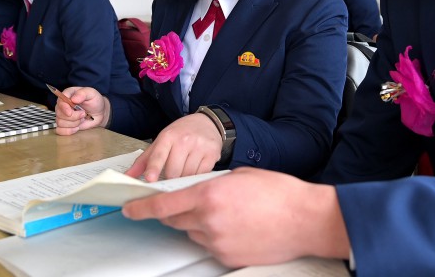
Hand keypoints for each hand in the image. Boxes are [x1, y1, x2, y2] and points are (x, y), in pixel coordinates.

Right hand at [54, 87, 107, 134]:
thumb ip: (83, 93)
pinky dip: (69, 131)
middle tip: (83, 114)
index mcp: (68, 94)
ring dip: (73, 123)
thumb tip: (73, 99)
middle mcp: (63, 105)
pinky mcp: (64, 125)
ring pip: (60, 122)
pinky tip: (77, 128)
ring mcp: (62, 115)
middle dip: (73, 117)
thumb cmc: (95, 101)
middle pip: (59, 113)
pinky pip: (60, 130)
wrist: (99, 113)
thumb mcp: (92, 94)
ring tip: (82, 119)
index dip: (64, 107)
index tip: (70, 112)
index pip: (60, 100)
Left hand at [122, 167, 350, 266]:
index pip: (163, 205)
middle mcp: (208, 220)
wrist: (306, 220)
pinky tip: (237, 227)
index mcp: (209, 194)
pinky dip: (215, 236)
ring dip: (198, 224)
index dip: (141, 208)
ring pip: (193, 234)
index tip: (128, 208)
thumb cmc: (278, 192)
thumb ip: (212, 184)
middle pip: (174, 221)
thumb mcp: (240, 176)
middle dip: (174, 213)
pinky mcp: (228, 258)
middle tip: (189, 204)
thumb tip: (196, 192)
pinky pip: (210, 246)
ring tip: (227, 213)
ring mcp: (217, 242)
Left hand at [125, 113, 221, 181]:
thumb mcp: (161, 141)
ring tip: (184, 170)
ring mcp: (200, 147)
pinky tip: (195, 170)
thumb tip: (127, 177)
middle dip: (170, 179)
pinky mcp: (212, 154)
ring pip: (187, 175)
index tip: (150, 179)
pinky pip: (201, 175)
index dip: (154, 168)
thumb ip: (144, 160)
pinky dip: (196, 178)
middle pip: (173, 171)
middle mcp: (184, 140)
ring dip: (184, 179)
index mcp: (168, 136)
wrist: (207, 123)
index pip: (159, 154)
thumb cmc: (181, 134)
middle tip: (170, 177)